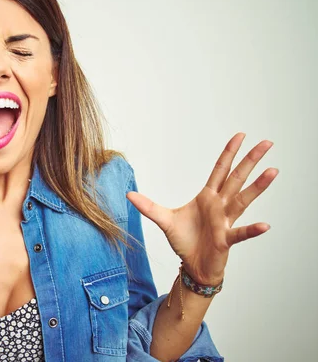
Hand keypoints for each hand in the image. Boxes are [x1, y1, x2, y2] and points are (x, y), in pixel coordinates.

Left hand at [126, 133, 277, 284]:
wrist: (192, 265)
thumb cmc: (185, 241)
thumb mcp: (163, 220)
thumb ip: (148, 206)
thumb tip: (128, 194)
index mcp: (207, 197)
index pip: (220, 170)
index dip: (229, 153)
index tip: (240, 136)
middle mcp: (220, 206)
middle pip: (237, 178)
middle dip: (251, 160)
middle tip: (267, 143)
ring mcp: (225, 221)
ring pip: (243, 200)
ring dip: (258, 186)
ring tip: (273, 171)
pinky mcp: (226, 239)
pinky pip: (240, 233)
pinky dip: (252, 229)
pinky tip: (264, 225)